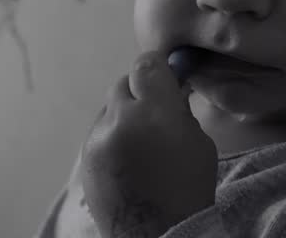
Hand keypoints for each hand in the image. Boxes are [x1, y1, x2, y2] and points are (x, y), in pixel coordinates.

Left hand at [80, 51, 217, 237]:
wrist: (156, 235)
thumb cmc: (188, 191)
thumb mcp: (200, 143)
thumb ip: (181, 112)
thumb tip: (171, 92)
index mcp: (156, 113)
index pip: (147, 65)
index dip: (158, 68)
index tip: (167, 77)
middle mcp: (121, 120)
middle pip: (124, 83)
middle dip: (140, 91)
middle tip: (156, 110)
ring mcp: (97, 140)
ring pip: (109, 109)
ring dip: (125, 115)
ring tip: (141, 141)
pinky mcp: (84, 158)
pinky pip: (99, 133)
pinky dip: (113, 137)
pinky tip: (128, 158)